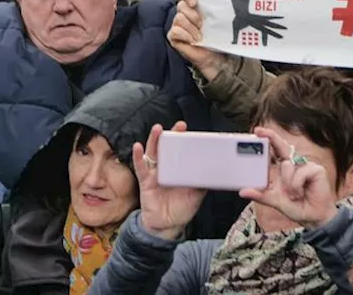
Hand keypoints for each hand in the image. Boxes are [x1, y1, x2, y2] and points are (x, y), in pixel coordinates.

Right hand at [133, 122, 206, 239]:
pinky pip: (141, 167)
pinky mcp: (145, 181)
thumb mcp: (195, 197)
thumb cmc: (181, 209)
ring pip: (153, 153)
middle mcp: (166, 168)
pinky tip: (137, 147)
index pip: (182, 151)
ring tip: (158, 129)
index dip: (186, 141)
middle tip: (180, 126)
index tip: (193, 132)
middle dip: (172, 135)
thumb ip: (202, 185)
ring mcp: (155, 173)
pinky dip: (138, 157)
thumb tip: (214, 174)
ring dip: (154, 140)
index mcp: (179, 170)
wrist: (167, 226)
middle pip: (168, 147)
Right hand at [167, 0, 227, 81]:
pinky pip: (175, 30)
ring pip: (179, 18)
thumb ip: (213, 7)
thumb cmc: (217, 37)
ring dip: (192, 29)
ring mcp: (177, 24)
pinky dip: (186, 36)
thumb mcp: (218, 19)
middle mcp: (185, 13)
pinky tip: (192, 41)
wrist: (216, 56)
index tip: (195, 3)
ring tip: (200, 37)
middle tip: (202, 26)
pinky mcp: (173, 36)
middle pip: (181, 5)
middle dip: (193, 16)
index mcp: (196, 6)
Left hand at [239, 126, 336, 227]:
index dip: (266, 139)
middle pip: (281, 146)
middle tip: (260, 132)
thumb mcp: (275, 201)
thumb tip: (242, 192)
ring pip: (287, 165)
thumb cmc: (297, 207)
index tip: (257, 131)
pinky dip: (297, 185)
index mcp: (281, 170)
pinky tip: (302, 192)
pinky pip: (299, 173)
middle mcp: (292, 165)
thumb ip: (260, 195)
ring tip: (294, 195)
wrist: (314, 218)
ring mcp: (304, 165)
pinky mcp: (314, 169)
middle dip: (271, 136)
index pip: (273, 152)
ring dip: (287, 184)